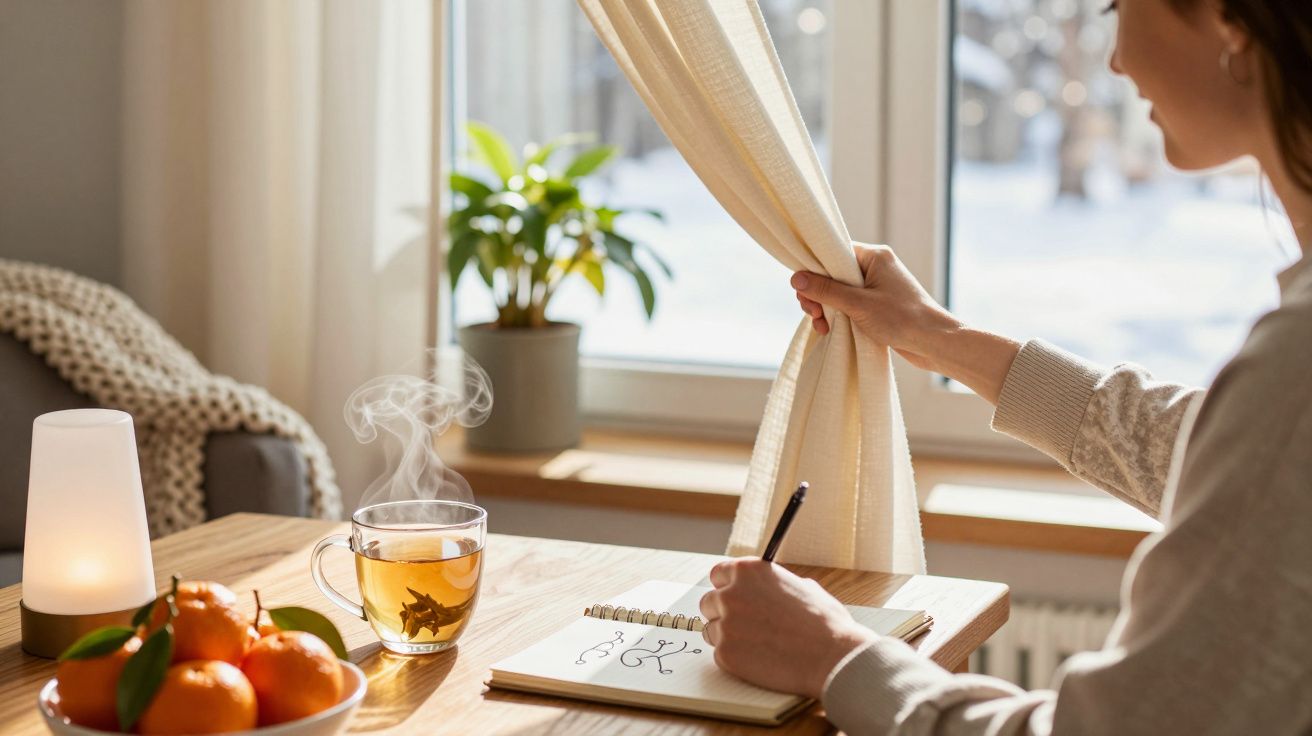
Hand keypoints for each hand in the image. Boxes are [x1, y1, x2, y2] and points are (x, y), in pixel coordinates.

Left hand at [699, 559, 876, 699]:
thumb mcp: (803, 587)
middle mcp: (732, 594)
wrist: (832, 658)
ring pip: (711, 630)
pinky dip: (735, 659)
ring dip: (727, 637)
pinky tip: (759, 659)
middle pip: (708, 602)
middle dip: (723, 613)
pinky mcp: (726, 653)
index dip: (726, 587)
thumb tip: (770, 588)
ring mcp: (727, 624)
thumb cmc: (825, 624)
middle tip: (744, 625)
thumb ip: (776, 584)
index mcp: (750, 571)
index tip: (732, 596)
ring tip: (756, 645)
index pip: (718, 574)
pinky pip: (720, 655)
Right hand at [792, 244, 955, 371]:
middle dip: (818, 294)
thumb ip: (826, 290)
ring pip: (839, 292)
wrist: (935, 343)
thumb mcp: (858, 304)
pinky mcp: (878, 305)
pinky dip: (838, 316)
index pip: (834, 251)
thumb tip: (796, 278)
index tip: (802, 290)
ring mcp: (877, 287)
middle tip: (812, 313)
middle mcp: (876, 267)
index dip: (814, 269)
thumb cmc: (902, 319)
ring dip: (825, 309)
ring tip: (822, 327)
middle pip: (833, 274)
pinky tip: (830, 330)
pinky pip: (849, 305)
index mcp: (874, 256)